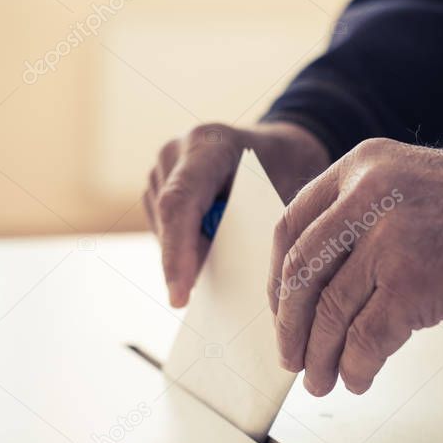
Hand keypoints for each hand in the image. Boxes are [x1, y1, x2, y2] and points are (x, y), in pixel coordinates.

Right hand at [145, 122, 329, 306]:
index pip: (179, 201)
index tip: (180, 297)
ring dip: (187, 255)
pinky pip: (164, 229)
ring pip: (162, 229)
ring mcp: (161, 167)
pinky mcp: (156, 185)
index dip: (177, 252)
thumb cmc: (286, 170)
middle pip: (167, 220)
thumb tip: (245, 279)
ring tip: (223, 262)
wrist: (278, 148)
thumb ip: (258, 226)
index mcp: (209, 144)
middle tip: (218, 295)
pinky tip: (213, 250)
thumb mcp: (283, 192)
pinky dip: (185, 247)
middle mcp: (176, 151)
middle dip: (186, 262)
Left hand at [267, 138, 442, 395]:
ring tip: (322, 381)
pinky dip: (357, 367)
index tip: (281, 312)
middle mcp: (367, 194)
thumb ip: (361, 219)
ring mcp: (389, 238)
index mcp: (361, 166)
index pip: (292, 226)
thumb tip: (313, 290)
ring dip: (321, 357)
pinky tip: (360, 379)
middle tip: (292, 359)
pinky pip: (367, 338)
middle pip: (303, 273)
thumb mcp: (410, 190)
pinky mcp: (415, 282)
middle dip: (290, 326)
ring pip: (330, 312)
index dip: (278, 279)